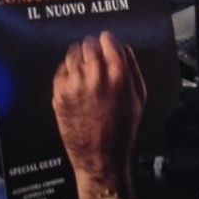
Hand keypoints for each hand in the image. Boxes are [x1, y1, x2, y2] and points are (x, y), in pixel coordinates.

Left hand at [52, 31, 146, 198]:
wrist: (101, 157)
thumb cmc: (122, 131)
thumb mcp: (139, 97)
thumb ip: (131, 67)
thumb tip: (121, 47)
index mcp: (119, 75)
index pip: (108, 40)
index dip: (106, 41)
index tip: (105, 43)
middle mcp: (95, 76)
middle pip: (88, 44)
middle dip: (91, 48)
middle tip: (93, 56)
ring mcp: (75, 84)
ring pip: (72, 54)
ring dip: (78, 58)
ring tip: (84, 71)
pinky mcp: (59, 94)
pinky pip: (61, 71)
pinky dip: (67, 73)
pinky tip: (75, 83)